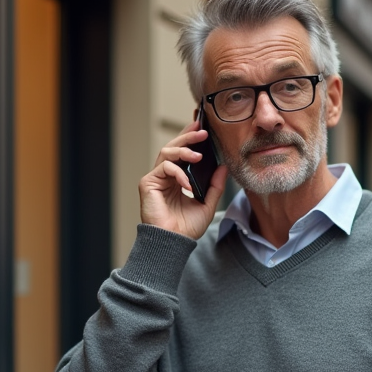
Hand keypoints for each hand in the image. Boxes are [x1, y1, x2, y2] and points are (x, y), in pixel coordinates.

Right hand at [139, 122, 227, 238]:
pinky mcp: (148, 183)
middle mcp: (165, 176)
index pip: (183, 153)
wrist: (173, 243)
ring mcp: (156, 178)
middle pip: (174, 147)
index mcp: (177, 179)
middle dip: (188, 136)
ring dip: (184, 150)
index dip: (190, 138)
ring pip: (167, 152)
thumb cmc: (186, 228)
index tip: (202, 127)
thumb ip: (214, 186)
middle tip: (202, 131)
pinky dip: (178, 173)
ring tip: (198, 155)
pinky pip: (164, 168)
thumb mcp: (207, 204)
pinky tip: (187, 184)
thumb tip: (223, 167)